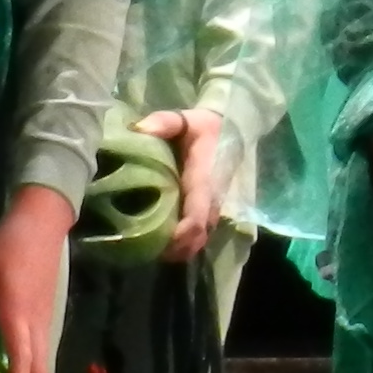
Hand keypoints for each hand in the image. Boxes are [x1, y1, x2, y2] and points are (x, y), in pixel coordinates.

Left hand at [140, 106, 231, 264]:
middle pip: (199, 236)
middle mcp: (212, 200)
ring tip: (154, 252)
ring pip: (201, 239)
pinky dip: (185, 245)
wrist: (233, 131)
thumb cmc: (205, 128)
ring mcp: (213, 207)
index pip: (197, 216)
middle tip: (148, 252)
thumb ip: (164, 122)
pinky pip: (201, 234)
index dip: (181, 234)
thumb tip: (139, 130)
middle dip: (177, 249)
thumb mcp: (186, 119)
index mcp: (204, 181)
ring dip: (181, 250)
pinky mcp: (210, 210)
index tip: (162, 242)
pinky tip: (165, 246)